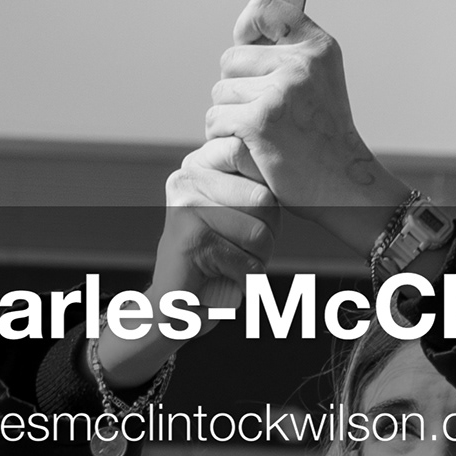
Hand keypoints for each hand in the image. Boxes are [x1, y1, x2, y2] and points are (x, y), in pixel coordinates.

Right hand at [100, 136, 273, 389]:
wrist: (170, 305)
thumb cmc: (214, 258)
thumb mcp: (235, 209)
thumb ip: (252, 182)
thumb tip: (284, 164)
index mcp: (196, 165)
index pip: (244, 150)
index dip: (266, 182)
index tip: (254, 210)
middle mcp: (186, 179)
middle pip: (263, 197)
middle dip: (268, 231)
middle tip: (243, 248)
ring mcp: (186, 207)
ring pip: (258, 231)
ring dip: (257, 258)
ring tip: (232, 263)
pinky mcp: (191, 239)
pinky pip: (245, 260)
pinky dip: (244, 280)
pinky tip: (223, 278)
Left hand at [204, 0, 405, 239]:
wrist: (342, 185)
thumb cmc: (321, 134)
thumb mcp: (318, 80)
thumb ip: (284, 52)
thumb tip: (242, 31)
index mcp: (319, 48)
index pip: (264, 8)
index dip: (247, 26)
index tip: (247, 43)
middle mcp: (302, 64)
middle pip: (230, 59)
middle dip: (236, 88)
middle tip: (265, 114)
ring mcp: (280, 92)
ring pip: (220, 92)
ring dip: (228, 116)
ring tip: (260, 134)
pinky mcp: (259, 122)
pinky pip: (216, 119)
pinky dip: (224, 137)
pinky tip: (251, 149)